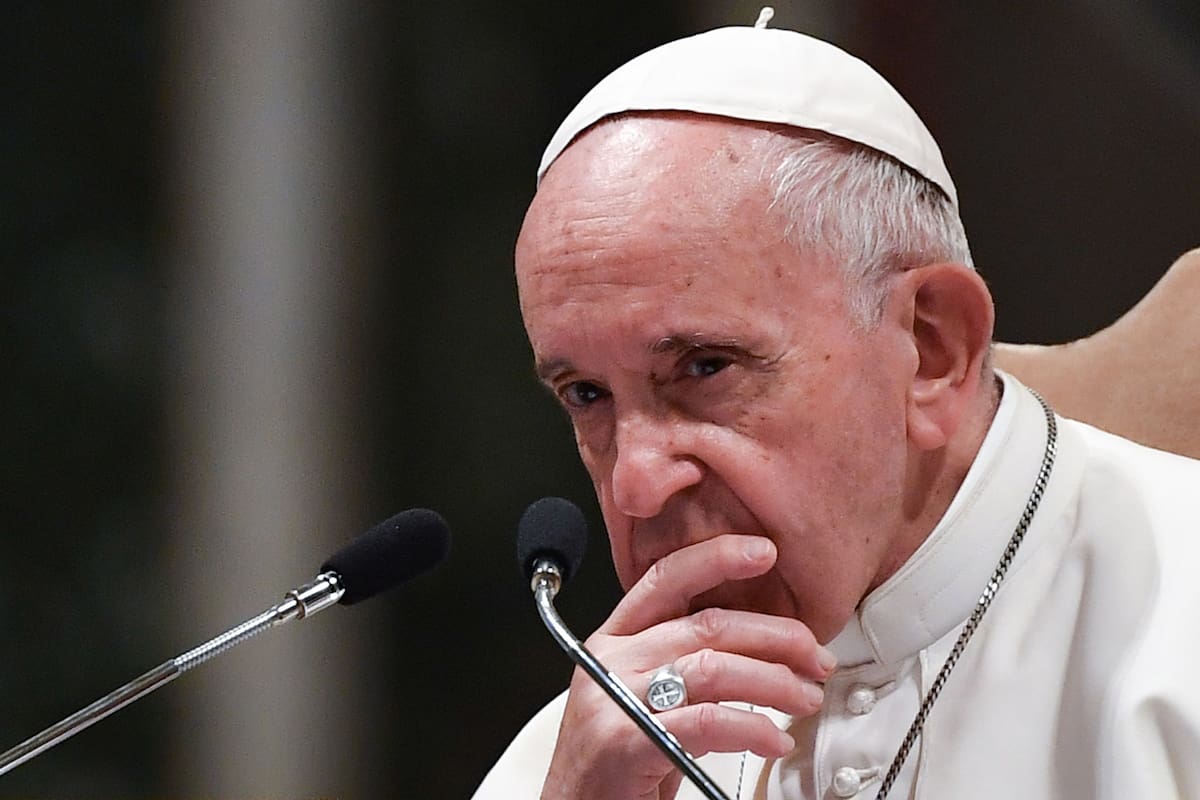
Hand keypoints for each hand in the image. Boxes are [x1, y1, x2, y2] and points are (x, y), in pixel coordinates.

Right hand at [540, 534, 834, 799]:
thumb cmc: (614, 767)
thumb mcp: (643, 699)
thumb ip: (681, 663)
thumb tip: (758, 646)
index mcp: (614, 640)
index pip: (665, 578)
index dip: (716, 558)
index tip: (764, 552)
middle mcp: (610, 660)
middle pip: (705, 625)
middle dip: (775, 636)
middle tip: (814, 656)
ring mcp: (614, 699)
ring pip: (712, 668)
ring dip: (774, 682)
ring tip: (805, 698)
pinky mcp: (625, 741)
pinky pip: (705, 721)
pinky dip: (752, 729)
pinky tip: (773, 740)